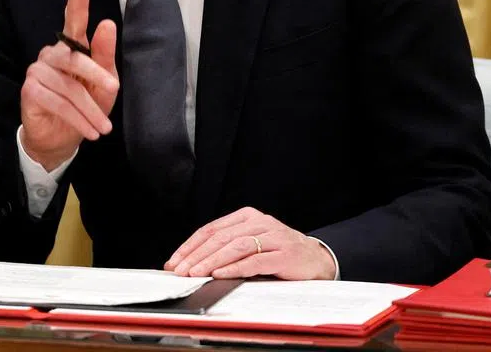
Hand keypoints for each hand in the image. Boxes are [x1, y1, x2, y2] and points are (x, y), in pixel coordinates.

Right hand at [20, 0, 118, 170]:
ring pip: (69, 86)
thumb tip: (107, 23)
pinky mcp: (29, 90)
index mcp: (71, 45)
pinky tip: (89, 132)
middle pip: (75, 56)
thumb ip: (105, 56)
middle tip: (113, 90)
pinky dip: (77, 119)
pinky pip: (57, 102)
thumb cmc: (86, 106)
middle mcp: (51, 53)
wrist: (61, 141)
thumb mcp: (104, 84)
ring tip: (103, 128)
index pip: (73, 15)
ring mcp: (37, 70)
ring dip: (89, 109)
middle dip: (95, 75)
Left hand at [165, 207, 337, 279]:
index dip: (190, 245)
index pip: (211, 229)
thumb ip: (227, 248)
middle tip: (180, 270)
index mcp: (247, 216)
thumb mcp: (252, 243)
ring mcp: (273, 237)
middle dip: (196, 255)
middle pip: (220, 237)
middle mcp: (260, 222)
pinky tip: (220, 274)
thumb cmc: (279, 252)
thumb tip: (192, 263)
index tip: (174, 261)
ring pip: (236, 246)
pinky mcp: (284, 254)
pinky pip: (255, 260)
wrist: (315, 259)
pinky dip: (235, 268)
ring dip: (212, 261)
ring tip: (196, 273)